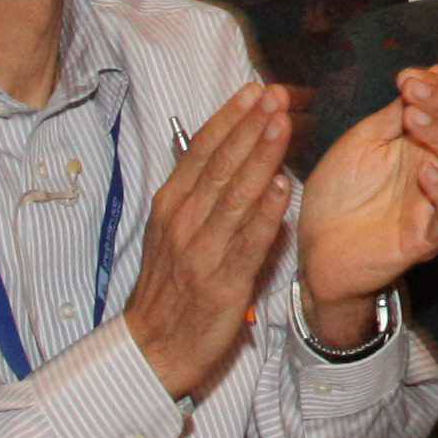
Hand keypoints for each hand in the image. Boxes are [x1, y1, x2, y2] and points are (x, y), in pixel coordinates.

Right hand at [122, 86, 293, 402]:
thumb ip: (201, 195)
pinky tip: (284, 188)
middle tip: (275, 94)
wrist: (153, 347)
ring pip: (235, 195)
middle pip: (220, 164)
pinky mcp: (222, 282)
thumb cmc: (168, 287)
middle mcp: (183, 221)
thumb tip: (231, 156)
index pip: (202, 150)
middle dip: (250, 125)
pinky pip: (248, 242)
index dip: (230, 118)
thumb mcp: (173, 231)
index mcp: (170, 204)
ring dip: (260, 157)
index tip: (253, 90)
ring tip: (282, 125)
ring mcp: (201, 251)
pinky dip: (266, 214)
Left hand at [301, 64, 437, 333]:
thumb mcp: (364, 140)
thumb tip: (430, 73)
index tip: (408, 75)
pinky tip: (425, 170)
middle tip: (412, 89)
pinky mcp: (428, 238)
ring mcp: (437, 203)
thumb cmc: (341, 192)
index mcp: (427, 143)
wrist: (316, 247)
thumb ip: (395, 113)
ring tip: (415, 118)